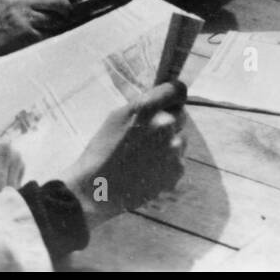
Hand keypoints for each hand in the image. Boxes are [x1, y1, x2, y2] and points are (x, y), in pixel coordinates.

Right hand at [59, 82, 186, 228]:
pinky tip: (149, 171)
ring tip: (146, 158)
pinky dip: (168, 165)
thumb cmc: (102, 151)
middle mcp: (165, 124)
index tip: (170, 101)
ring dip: (169, 145)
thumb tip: (163, 98)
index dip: (174, 95)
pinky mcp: (177, 169)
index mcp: (147, 108)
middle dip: (170, 122)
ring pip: (180, 139)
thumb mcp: (117, 117)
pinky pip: (178, 160)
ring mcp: (173, 148)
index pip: (177, 90)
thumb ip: (144, 105)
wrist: (98, 190)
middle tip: (150, 136)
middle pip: (181, 115)